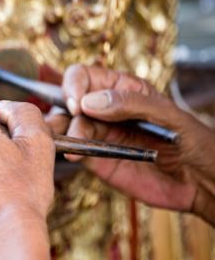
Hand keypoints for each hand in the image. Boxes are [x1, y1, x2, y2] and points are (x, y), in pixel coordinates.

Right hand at [59, 64, 214, 223]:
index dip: (75, 86)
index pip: (84, 76)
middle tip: (69, 125)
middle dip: (62, 110)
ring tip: (67, 141)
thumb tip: (90, 102)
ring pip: (64, 126)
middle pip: (67, 101)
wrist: (200, 183)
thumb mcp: (168, 115)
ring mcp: (97, 135)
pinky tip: (73, 155)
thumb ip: (131, 104)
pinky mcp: (95, 159)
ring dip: (59, 131)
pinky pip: (73, 150)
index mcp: (122, 89)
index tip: (78, 104)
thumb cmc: (193, 142)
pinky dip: (66, 151)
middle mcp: (104, 110)